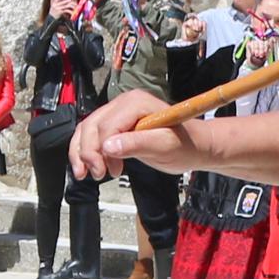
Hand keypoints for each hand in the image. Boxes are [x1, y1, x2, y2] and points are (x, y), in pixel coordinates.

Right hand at [72, 87, 205, 181]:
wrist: (196, 146)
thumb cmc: (186, 145)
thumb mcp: (165, 146)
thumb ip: (137, 144)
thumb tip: (108, 146)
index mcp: (136, 103)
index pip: (105, 126)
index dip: (100, 150)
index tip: (107, 170)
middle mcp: (124, 104)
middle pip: (91, 126)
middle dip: (88, 153)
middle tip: (98, 174)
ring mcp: (119, 113)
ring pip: (87, 130)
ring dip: (82, 153)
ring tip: (88, 174)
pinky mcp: (117, 125)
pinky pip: (93, 135)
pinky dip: (87, 151)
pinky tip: (90, 167)